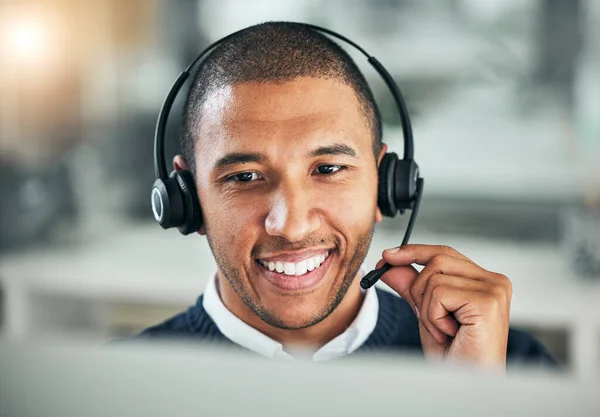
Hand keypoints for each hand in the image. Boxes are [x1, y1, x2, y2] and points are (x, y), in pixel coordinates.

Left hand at [377, 244, 511, 368]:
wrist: (467, 386)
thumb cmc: (455, 356)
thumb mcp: (426, 314)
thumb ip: (412, 286)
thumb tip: (390, 262)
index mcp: (485, 281)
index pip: (445, 253)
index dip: (415, 252)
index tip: (389, 256)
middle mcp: (495, 281)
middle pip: (437, 261)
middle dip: (419, 291)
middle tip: (429, 319)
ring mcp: (494, 290)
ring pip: (434, 277)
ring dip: (427, 310)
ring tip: (444, 331)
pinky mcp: (487, 302)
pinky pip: (439, 294)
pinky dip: (434, 317)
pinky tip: (449, 334)